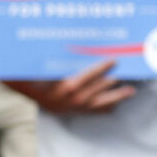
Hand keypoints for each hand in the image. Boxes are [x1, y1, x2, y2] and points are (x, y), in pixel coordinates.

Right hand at [4, 59, 135, 113]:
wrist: (26, 89)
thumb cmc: (35, 73)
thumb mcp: (44, 64)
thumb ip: (60, 58)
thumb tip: (76, 44)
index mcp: (63, 86)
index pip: (87, 76)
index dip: (102, 68)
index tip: (114, 60)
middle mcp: (68, 99)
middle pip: (96, 89)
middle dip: (111, 82)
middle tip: (128, 75)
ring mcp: (71, 107)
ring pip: (97, 102)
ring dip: (115, 96)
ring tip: (130, 91)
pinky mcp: (72, 112)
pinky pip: (92, 112)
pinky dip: (104, 108)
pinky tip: (116, 105)